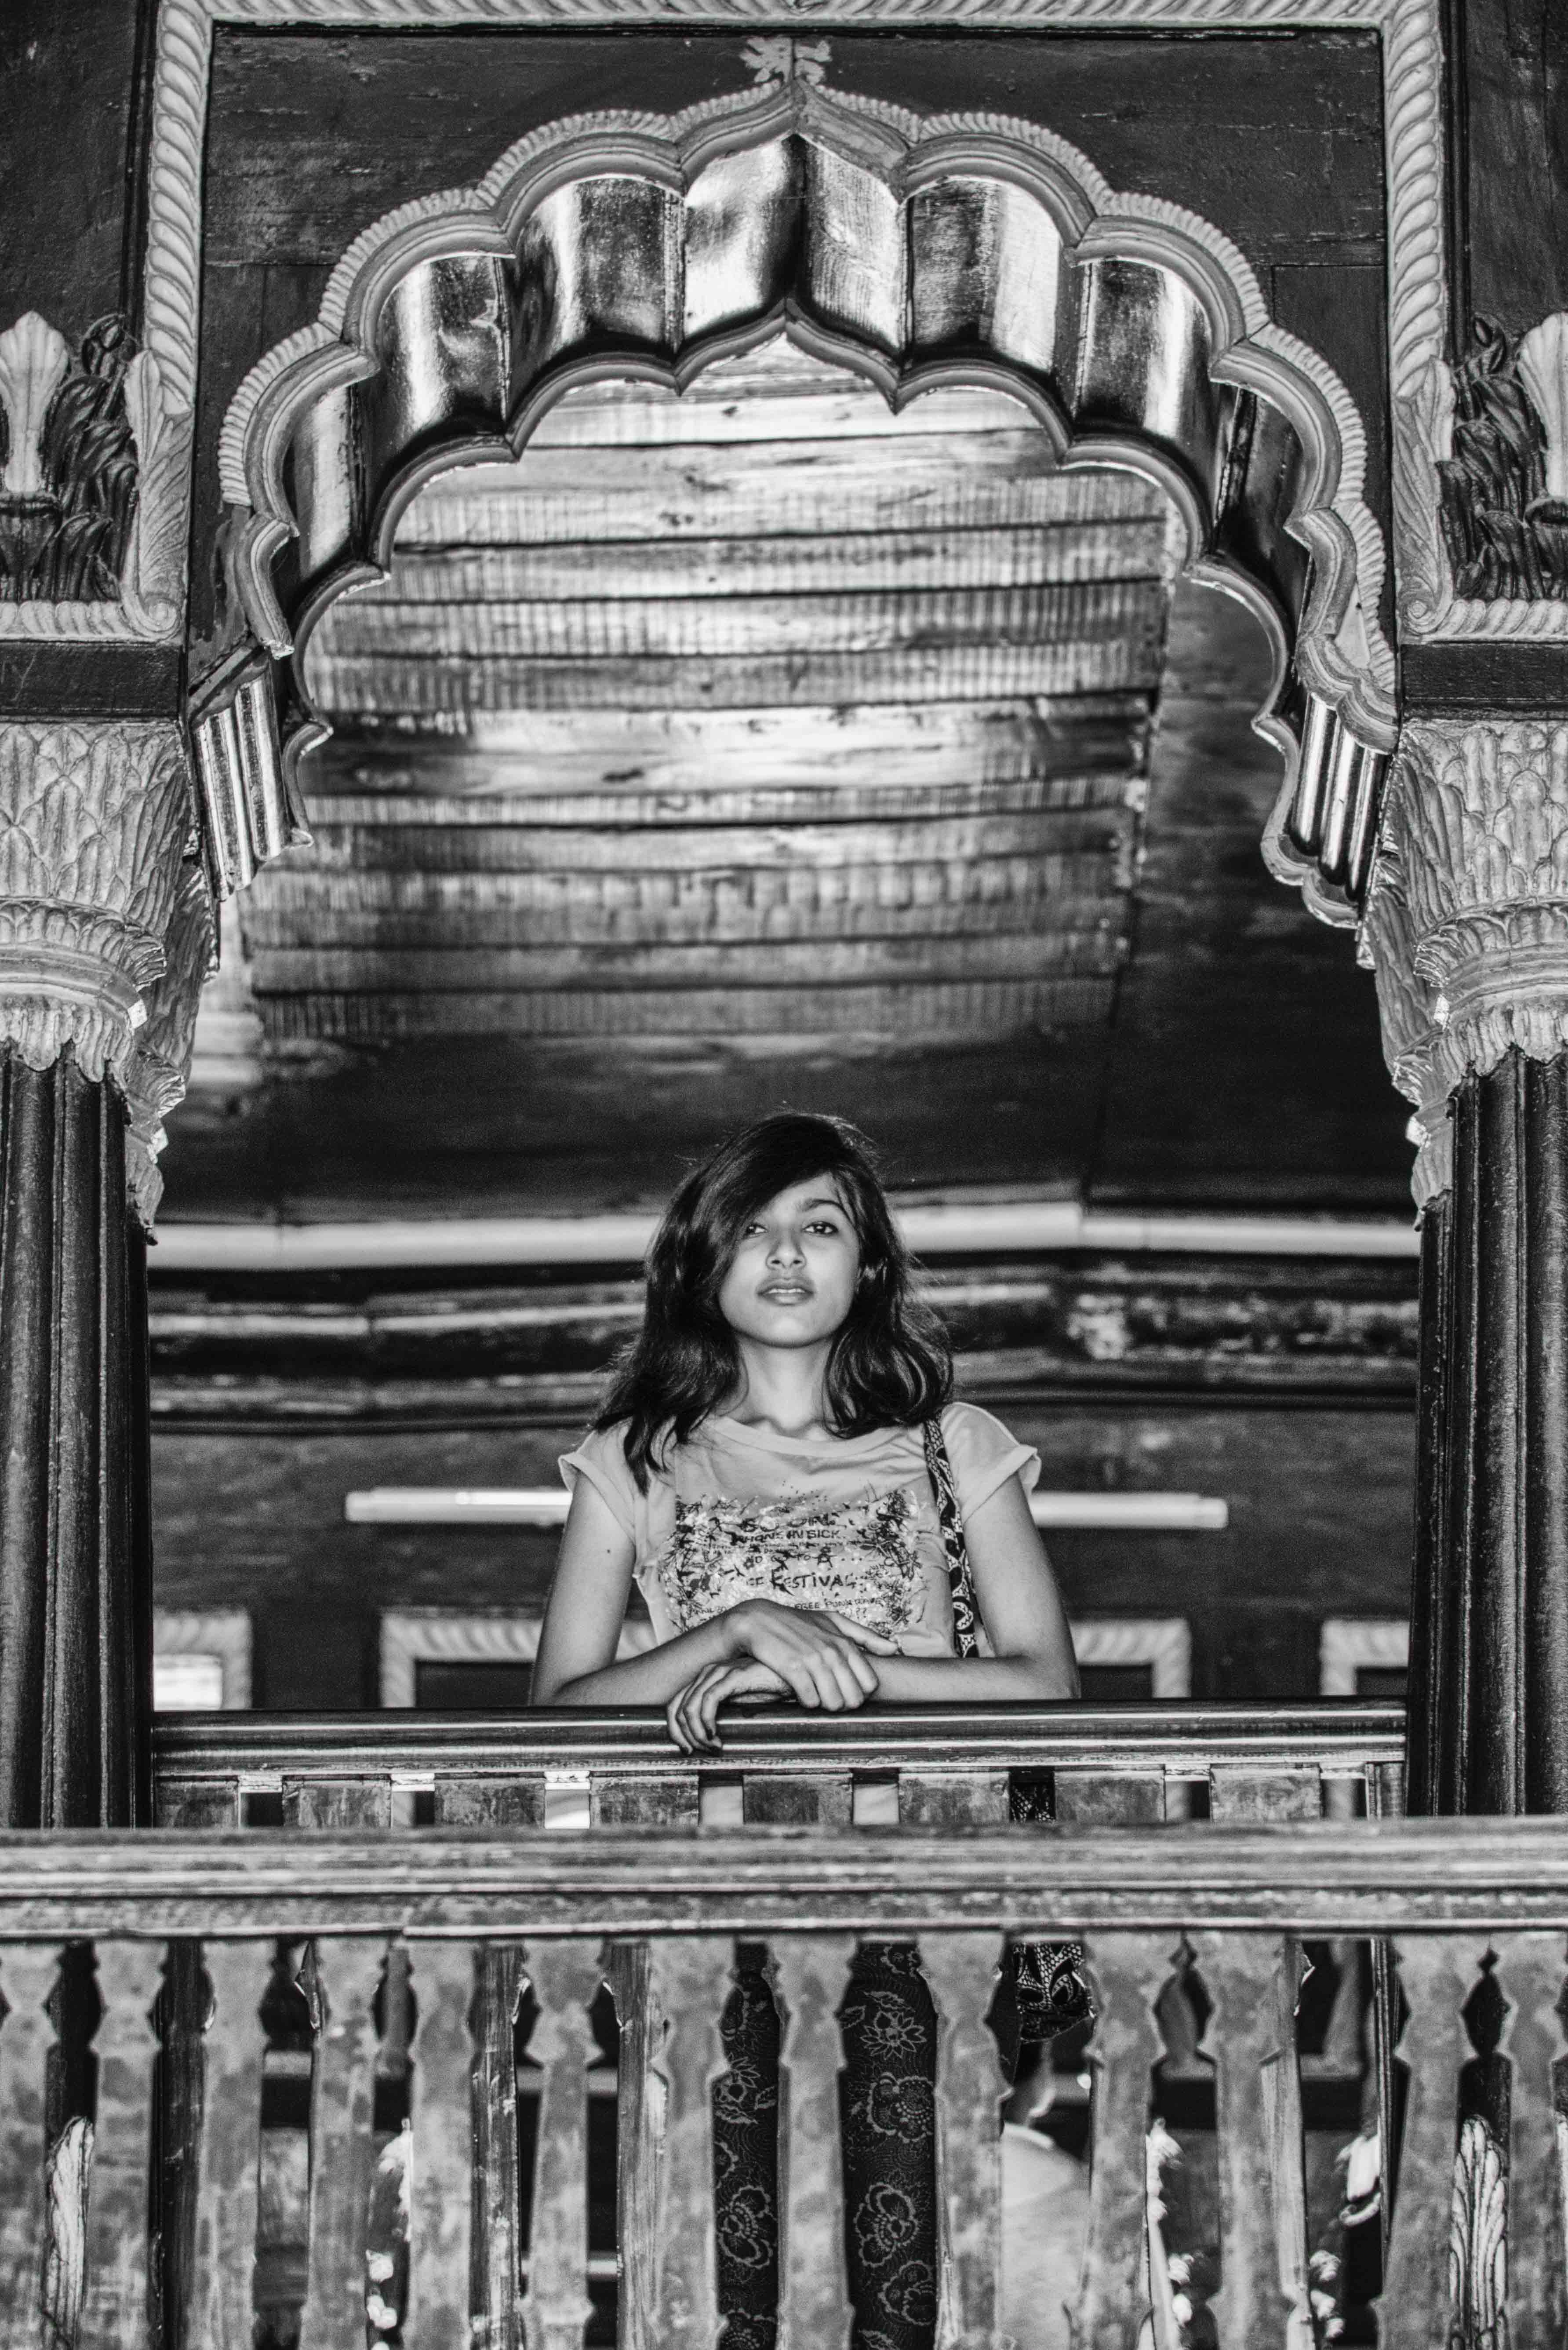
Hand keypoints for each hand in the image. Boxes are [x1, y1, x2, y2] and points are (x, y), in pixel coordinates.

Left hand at [667, 1657, 789, 1751]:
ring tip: (714, 1747)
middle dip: (685, 1737)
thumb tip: (705, 1740)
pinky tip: (716, 1735)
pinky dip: (707, 1722)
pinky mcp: (734, 1676)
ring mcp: (720, 1672)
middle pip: (676, 1709)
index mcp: (706, 1679)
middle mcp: (708, 1673)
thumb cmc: (770, 1688)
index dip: (676, 1732)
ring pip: (690, 1708)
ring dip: (697, 1734)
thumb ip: (722, 1713)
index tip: (687, 1750)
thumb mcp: (739, 1704)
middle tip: (701, 1753)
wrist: (795, 1675)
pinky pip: (709, 1701)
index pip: (674, 1705)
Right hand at [723, 1599, 897, 1714]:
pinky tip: (800, 1693)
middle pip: (854, 1698)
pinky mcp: (793, 1668)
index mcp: (845, 1642)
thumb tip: (894, 1648)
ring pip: (833, 1703)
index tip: (846, 1691)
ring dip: (825, 1706)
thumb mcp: (833, 1621)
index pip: (869, 1684)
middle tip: (831, 1698)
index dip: (860, 1693)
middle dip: (844, 1704)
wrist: (758, 1620)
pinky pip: (809, 1700)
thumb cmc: (797, 1622)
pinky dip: (806, 1702)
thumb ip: (865, 1636)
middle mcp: (832, 1651)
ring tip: (816, 1696)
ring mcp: (813, 1660)